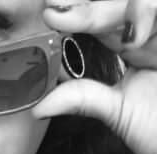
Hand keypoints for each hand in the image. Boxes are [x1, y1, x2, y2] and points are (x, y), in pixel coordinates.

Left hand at [32, 0, 156, 153]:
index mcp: (136, 46)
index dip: (76, 14)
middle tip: (56, 4)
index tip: (50, 15)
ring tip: (93, 24)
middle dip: (88, 3)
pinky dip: (148, 12)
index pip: (102, 20)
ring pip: (144, 1)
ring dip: (121, 8)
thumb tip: (38, 107)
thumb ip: (83, 100)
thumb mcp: (119, 113)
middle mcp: (154, 32)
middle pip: (121, 2)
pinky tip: (137, 33)